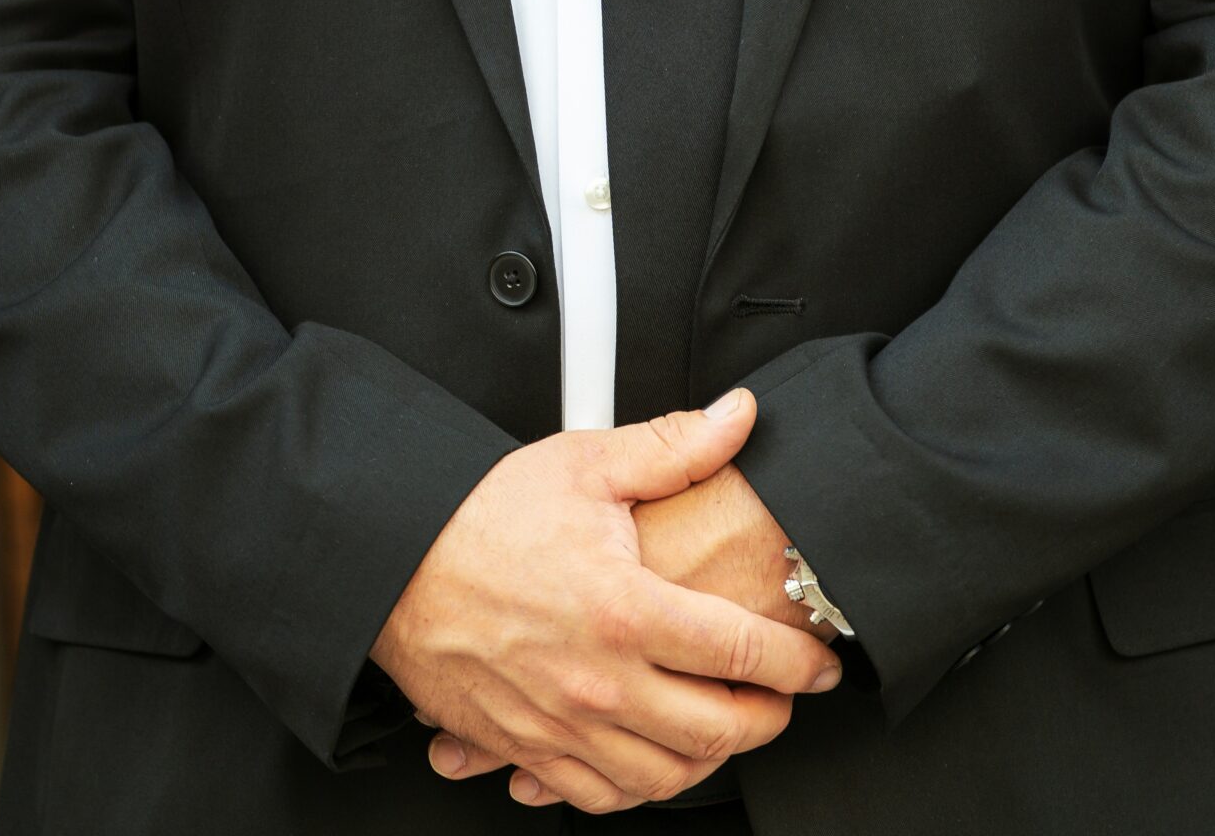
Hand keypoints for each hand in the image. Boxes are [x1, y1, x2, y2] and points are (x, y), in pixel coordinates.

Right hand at [377, 388, 841, 813]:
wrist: (395, 563)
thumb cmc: (482, 515)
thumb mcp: (586, 464)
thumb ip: (674, 446)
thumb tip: (738, 417)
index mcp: (625, 611)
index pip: (743, 652)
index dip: (798, 661)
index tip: (819, 659)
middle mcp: (600, 683)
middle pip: (718, 731)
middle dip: (769, 718)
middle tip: (784, 695)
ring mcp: (562, 727)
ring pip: (665, 777)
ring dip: (712, 759)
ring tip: (729, 723)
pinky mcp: (526, 750)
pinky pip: (601, 796)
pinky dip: (641, 786)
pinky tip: (655, 757)